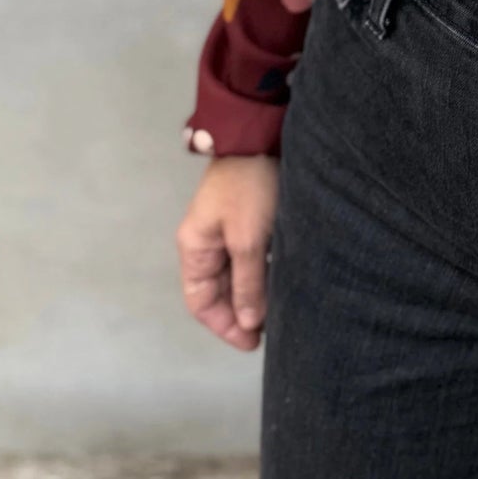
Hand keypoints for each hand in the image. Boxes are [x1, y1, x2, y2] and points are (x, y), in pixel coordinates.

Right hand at [175, 153, 279, 350]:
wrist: (259, 136)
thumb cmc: (250, 187)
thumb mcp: (248, 238)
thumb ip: (248, 282)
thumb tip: (248, 322)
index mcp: (195, 247)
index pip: (200, 302)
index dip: (224, 326)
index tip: (252, 342)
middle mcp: (206, 242)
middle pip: (218, 292)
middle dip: (241, 314)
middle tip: (271, 330)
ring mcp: (226, 231)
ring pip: (236, 276)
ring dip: (254, 295)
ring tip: (279, 312)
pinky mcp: (247, 220)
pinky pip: (250, 259)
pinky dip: (263, 275)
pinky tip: (282, 283)